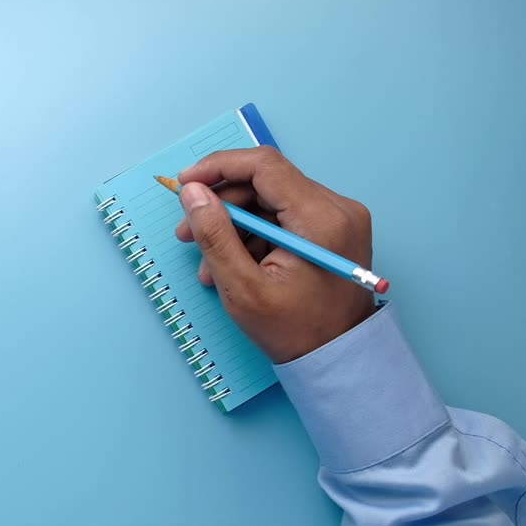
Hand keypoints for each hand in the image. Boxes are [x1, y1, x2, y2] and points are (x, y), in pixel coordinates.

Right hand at [174, 146, 375, 362]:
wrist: (339, 359)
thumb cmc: (295, 332)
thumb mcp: (243, 289)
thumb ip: (214, 236)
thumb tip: (192, 193)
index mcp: (320, 220)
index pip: (264, 166)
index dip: (218, 168)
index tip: (185, 185)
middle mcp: (338, 208)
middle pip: (266, 182)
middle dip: (221, 204)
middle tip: (186, 232)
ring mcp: (339, 218)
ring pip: (272, 200)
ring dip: (235, 224)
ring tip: (209, 263)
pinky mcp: (334, 230)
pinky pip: (285, 216)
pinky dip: (256, 234)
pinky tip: (235, 264)